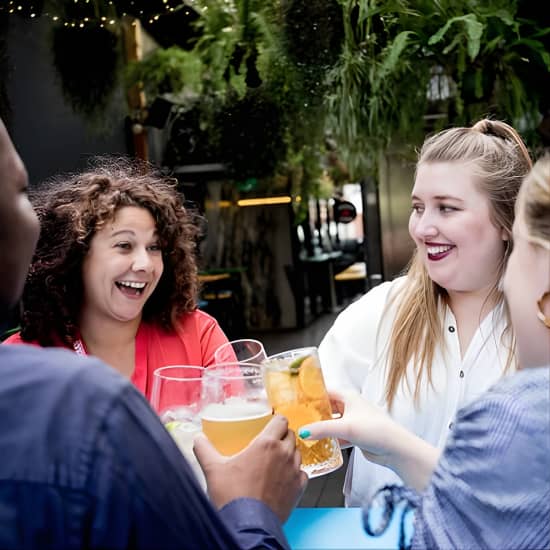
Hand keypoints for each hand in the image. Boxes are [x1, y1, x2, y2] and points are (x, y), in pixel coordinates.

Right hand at [193, 415, 307, 521]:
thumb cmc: (232, 496)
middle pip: (290, 435)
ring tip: (276, 461)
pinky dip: (295, 473)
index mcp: (266, 443)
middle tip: (270, 444)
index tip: (270, 425)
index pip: (281, 420)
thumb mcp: (213, 468)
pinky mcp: (299, 488)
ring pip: (297, 453)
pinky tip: (284, 478)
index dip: (276, 421)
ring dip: (289, 453)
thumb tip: (198, 439)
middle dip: (282, 436)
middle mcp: (284, 454)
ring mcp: (294, 471)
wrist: (246, 525)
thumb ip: (204, 449)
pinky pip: (302, 473)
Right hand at [298, 390, 440, 490]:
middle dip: (313, 413)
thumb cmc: (376, 430)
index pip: (325, 391)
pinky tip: (318, 445)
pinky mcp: (355, 435)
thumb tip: (302, 431)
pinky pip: (337, 435)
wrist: (396, 449)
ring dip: (321, 427)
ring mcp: (353, 421)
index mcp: (349, 396)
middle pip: (327, 407)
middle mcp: (350, 406)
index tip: (296, 400)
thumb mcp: (346, 428)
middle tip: (297, 418)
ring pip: (331, 422)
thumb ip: (322, 429)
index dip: (311, 394)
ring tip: (304, 431)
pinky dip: (329, 439)